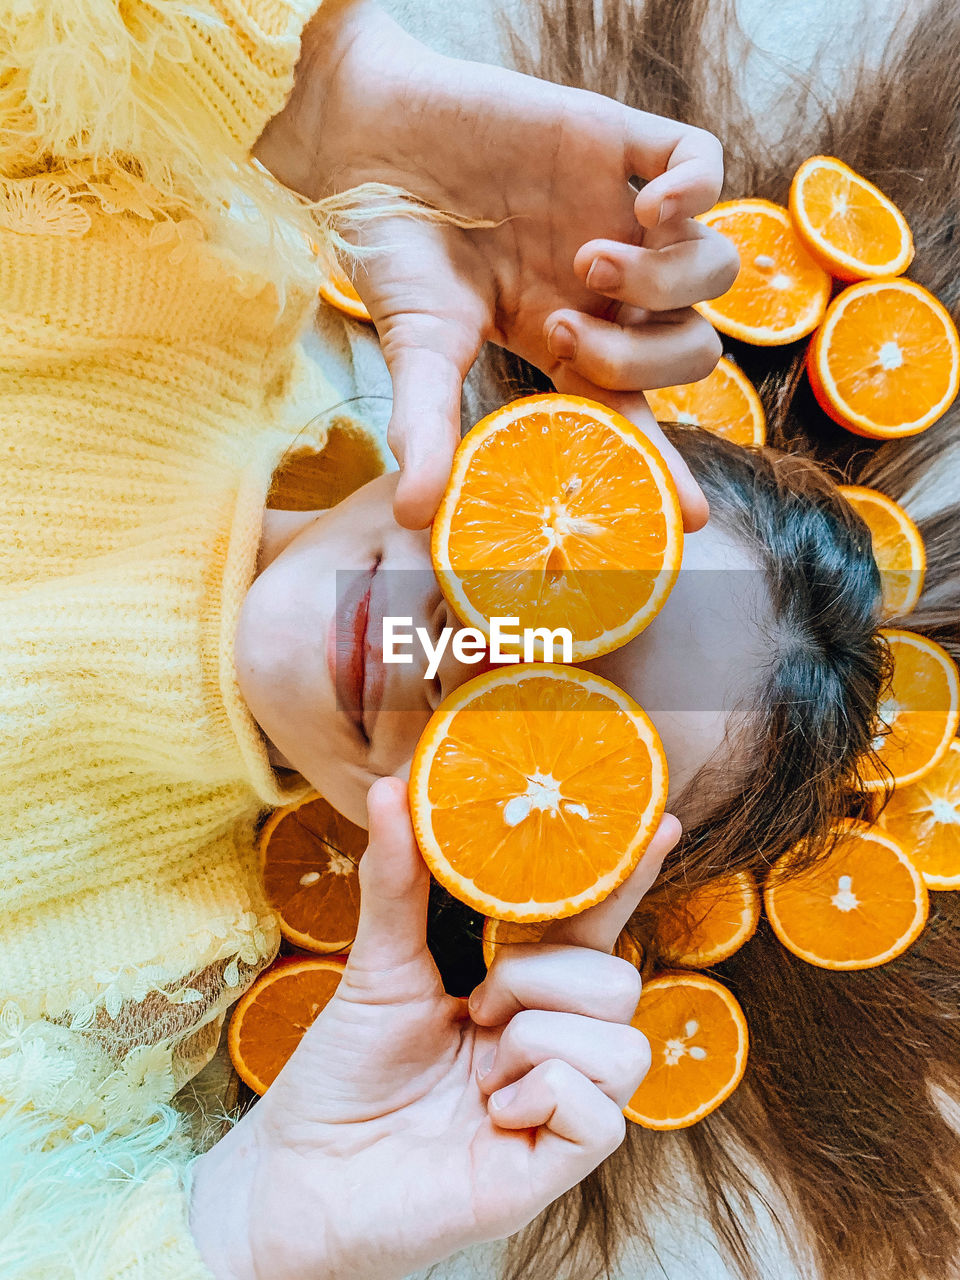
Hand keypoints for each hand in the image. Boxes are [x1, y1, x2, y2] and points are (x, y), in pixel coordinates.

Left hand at [189, 777, 680, 1279]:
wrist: (302, 1174)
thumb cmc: (344, 1075)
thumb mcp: (377, 964)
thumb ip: (398, 879)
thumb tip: (391, 786)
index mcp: (524, 991)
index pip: (594, 923)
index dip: (627, 875)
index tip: (659, 821)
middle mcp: (555, 1044)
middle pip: (620, 976)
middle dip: (542, 976)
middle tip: (477, 1006)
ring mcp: (562, 1105)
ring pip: (622, 1040)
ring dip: (536, 1038)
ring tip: (478, 1065)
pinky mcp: (557, 1165)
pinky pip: (600, 1110)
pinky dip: (539, 1094)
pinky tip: (492, 1112)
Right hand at [255, 1, 737, 530]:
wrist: (365, 139)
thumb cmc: (392, 248)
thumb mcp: (414, 345)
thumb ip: (427, 424)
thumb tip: (412, 516)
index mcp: (566, 341)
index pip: (635, 413)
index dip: (667, 464)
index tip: (691, 518)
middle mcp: (608, 289)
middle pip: (692, 348)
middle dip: (642, 356)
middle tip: (559, 328)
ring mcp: (621, 215)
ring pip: (714, 268)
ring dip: (661, 280)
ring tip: (583, 260)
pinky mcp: (619, 141)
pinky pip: (704, 162)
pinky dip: (698, 191)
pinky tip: (652, 206)